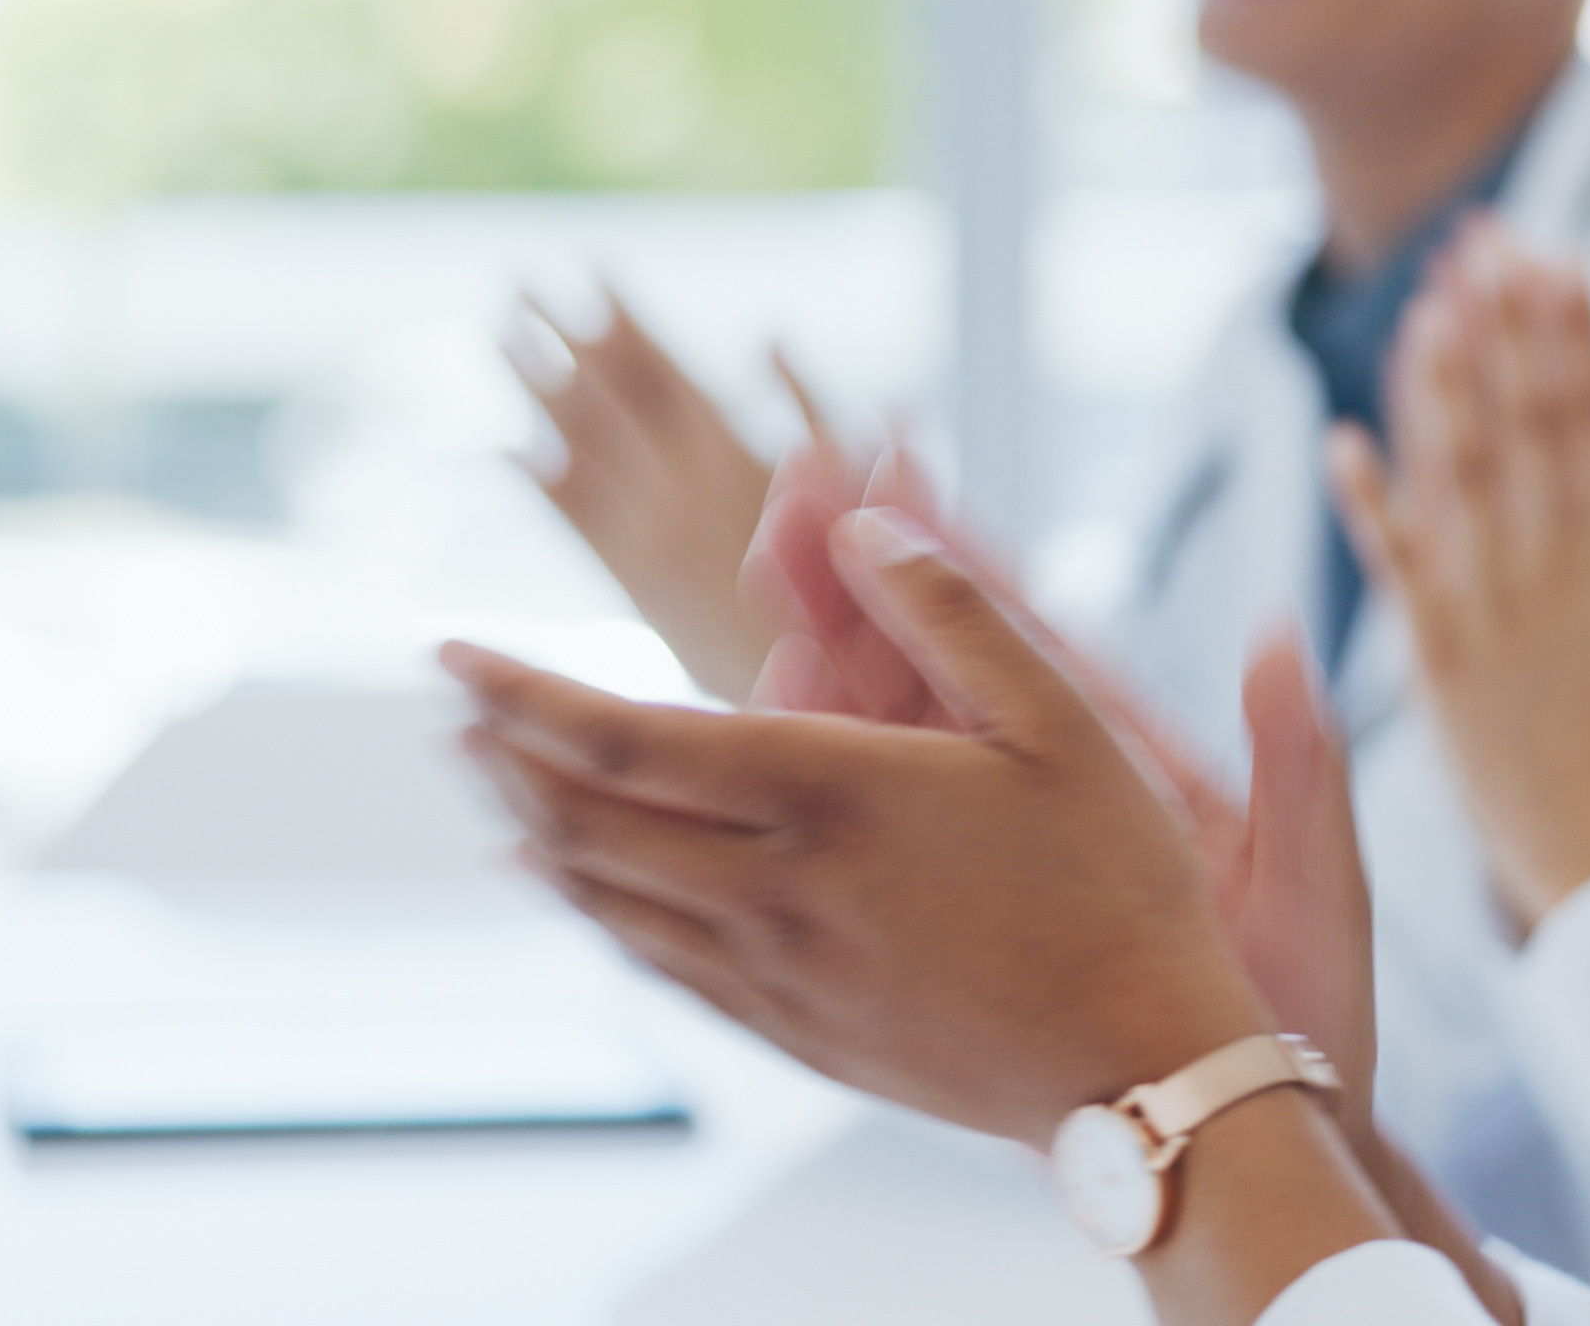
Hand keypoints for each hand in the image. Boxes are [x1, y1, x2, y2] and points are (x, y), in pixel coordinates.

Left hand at [452, 506, 1274, 1143]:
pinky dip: (590, 912)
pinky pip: (656, 964)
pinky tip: (571, 887)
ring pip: (605, 896)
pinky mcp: (794, 1031)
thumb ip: (950, 612)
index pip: (623, 738)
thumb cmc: (1116, 884)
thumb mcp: (1060, 720)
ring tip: (489, 776)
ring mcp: (776, 972)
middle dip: (503, 752)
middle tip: (453, 704)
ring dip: (531, 828)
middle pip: (584, 819)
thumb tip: (862, 523)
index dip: (521, 691)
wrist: (1140, 1067)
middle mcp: (777, 888)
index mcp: (832, 794)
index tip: (449, 651)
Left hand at [510, 286, 854, 702]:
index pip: (661, 372)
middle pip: (606, 399)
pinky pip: (574, 523)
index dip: (622, 319)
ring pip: (575, 449)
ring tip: (498, 334)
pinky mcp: (635, 589)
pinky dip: (537, 481)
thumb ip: (814, 407)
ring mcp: (646, 541)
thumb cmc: (865, 598)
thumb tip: (771, 332)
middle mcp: (676, 493)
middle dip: (563, 338)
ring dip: (535, 390)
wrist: (827, 713)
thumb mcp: (862, 486)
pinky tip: (503, 448)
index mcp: (731, 460)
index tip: (587, 266)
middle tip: (517, 280)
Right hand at [730, 445, 1373, 1095]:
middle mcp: (1052, 792)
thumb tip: (1283, 638)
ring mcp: (993, 850)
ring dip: (823, 651)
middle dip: (863, 571)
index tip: (898, 459)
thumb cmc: (1301, 1009)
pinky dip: (809, 777)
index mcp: (1134, 762)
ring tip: (764, 562)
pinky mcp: (953, 913)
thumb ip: (1298, 764)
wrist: (1250, 1123)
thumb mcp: (1314, 882)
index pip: (1035, 634)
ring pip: (886, 737)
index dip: (962, 549)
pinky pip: (868, 835)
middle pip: (937, 663)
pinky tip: (748, 723)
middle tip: (793, 483)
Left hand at [1327, 219, 1589, 927]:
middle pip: (1528, 423)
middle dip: (1506, 328)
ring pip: (1464, 475)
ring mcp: (1494, 607)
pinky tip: (1340, 435)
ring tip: (1425, 305)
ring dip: (1443, 386)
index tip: (1557, 257)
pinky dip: (1370, 501)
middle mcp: (1555, 565)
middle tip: (1481, 242)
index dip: (1573, 334)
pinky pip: (1398, 565)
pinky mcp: (1438, 656)